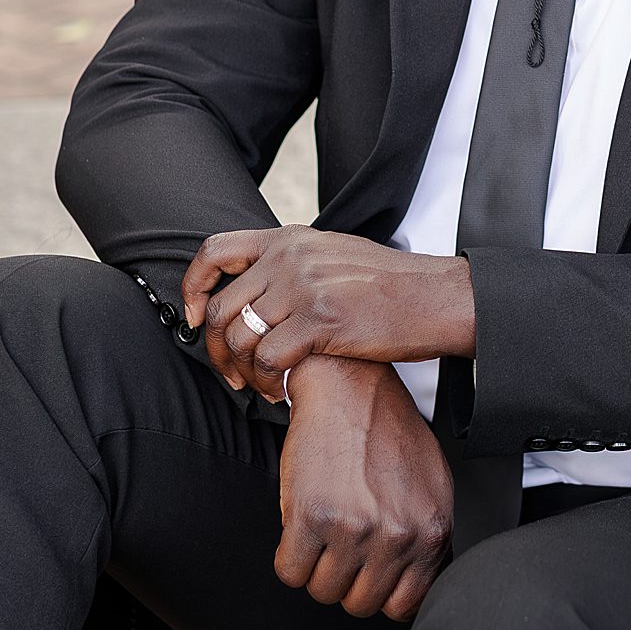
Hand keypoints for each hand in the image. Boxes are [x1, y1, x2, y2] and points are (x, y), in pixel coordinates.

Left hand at [183, 227, 474, 398]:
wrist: (439, 298)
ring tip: (260, 387)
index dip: (192, 287)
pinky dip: (265, 382)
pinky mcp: (321, 321)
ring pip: (238, 337)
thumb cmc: (393, 286)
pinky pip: (266, 359)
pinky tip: (282, 390)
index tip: (194, 318)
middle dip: (215, 350)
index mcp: (292, 239)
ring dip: (241, 372)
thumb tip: (255, 295)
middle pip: (220, 306)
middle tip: (230, 375)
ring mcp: (305, 287)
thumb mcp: (335, 256)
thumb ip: (294, 265)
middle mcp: (292, 257)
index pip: (215, 251)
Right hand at [276, 356, 451, 618]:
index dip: (381, 592)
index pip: (404, 607)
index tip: (370, 573)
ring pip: (324, 592)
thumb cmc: (389, 434)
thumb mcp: (432, 486)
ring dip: (318, 567)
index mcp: (432, 530)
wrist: (351, 387)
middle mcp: (398, 535)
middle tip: (343, 543)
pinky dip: (290, 556)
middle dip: (347, 580)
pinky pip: (291, 572)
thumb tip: (417, 585)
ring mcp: (356, 529)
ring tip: (326, 527)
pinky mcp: (313, 517)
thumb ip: (428, 539)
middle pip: (361, 605)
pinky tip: (303, 524)